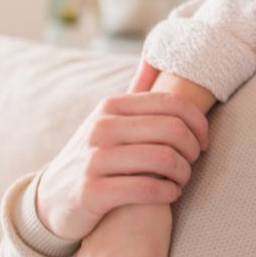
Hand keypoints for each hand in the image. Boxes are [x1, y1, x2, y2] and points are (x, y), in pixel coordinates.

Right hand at [35, 63, 208, 241]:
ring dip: (183, 173)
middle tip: (192, 163)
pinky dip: (168, 192)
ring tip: (181, 181)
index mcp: (111, 106)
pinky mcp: (91, 192)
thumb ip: (133, 95)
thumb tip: (153, 58)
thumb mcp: (108, 121)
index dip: (199, 123)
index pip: (172, 104)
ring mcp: (94, 159)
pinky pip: (146, 188)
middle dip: (193, 149)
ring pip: (163, 159)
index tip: (203, 142)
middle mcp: (101, 127)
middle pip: (173, 130)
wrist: (52, 198)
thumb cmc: (95, 156)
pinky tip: (170, 194)